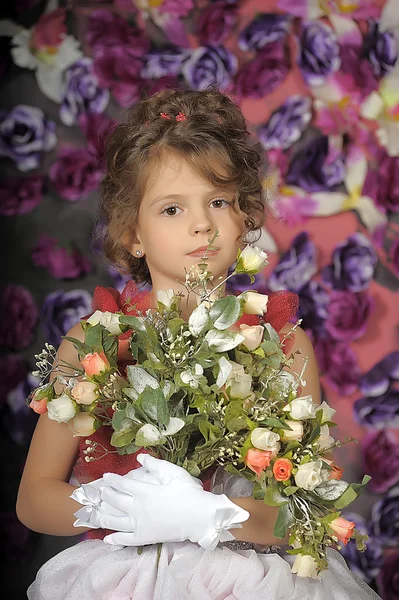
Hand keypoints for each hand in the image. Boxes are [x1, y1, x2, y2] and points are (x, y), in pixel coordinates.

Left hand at [74, 454, 249, 549]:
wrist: (200, 517)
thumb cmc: (189, 492)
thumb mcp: (174, 473)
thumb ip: (155, 464)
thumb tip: (140, 457)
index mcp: (144, 491)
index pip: (122, 484)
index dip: (112, 480)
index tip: (104, 477)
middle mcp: (138, 508)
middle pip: (115, 501)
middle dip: (105, 495)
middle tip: (98, 492)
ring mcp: (141, 525)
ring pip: (116, 521)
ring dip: (103, 516)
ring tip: (94, 513)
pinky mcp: (146, 537)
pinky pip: (126, 539)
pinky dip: (115, 539)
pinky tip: (107, 538)